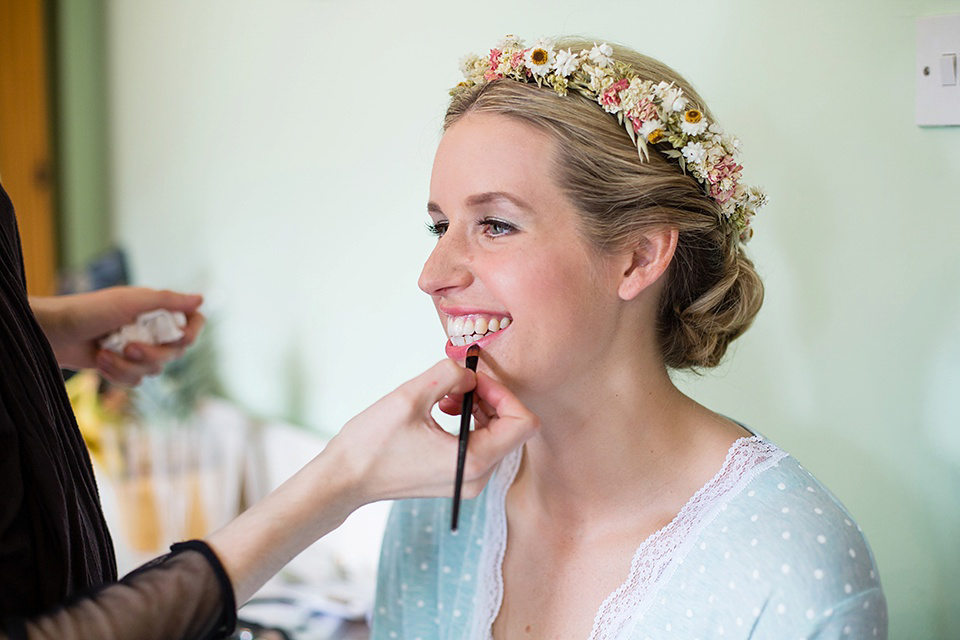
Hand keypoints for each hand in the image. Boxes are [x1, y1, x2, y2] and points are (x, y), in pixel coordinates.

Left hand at [30, 287, 204, 384]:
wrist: (52, 333)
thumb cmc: (88, 310)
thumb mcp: (131, 300)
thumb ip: (167, 300)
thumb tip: (201, 299)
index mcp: (156, 311)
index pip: (192, 323)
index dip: (191, 333)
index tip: (180, 338)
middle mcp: (151, 330)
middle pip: (175, 353)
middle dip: (151, 354)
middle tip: (129, 346)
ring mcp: (137, 350)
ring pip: (154, 371)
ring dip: (128, 366)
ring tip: (104, 354)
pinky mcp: (121, 367)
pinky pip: (136, 381)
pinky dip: (117, 374)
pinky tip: (100, 362)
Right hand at [207, 358, 538, 603]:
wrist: (344, 479)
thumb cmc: (371, 443)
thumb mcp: (410, 396)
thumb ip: (449, 375)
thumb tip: (472, 372)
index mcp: (474, 461)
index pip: (523, 423)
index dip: (504, 394)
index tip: (475, 380)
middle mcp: (478, 477)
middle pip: (512, 428)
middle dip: (489, 397)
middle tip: (457, 383)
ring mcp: (468, 481)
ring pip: (496, 434)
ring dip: (477, 407)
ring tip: (445, 396)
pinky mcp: (456, 478)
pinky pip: (480, 443)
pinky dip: (468, 421)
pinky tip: (440, 409)